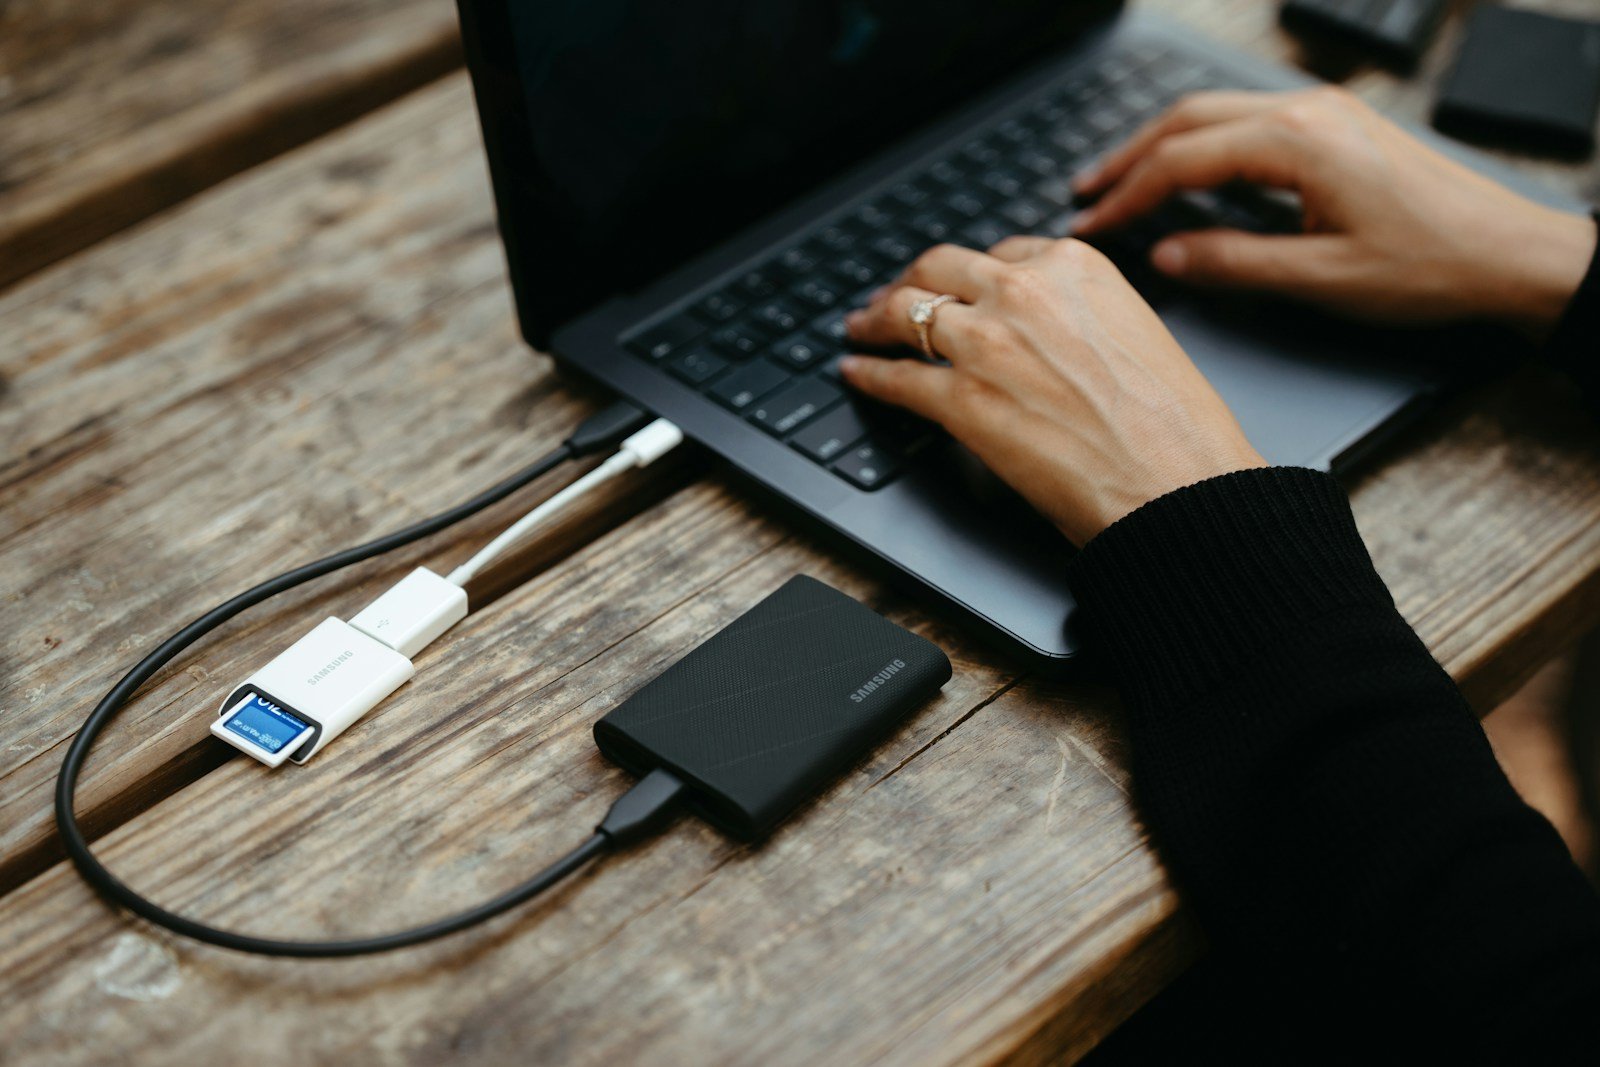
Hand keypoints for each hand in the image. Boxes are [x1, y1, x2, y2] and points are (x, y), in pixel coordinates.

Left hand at [841, 238, 1263, 545]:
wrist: (1177, 483)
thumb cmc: (1173, 427)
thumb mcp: (1138, 337)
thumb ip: (1085, 321)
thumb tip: (1055, 337)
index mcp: (1075, 268)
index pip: (1002, 254)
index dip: (970, 273)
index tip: (956, 284)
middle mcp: (1025, 292)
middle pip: (940, 268)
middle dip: (911, 281)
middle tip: (894, 298)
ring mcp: (986, 344)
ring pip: (907, 313)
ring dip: (875, 321)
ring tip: (861, 329)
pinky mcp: (961, 401)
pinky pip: (897, 378)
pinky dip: (869, 375)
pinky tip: (857, 373)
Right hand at [1073, 87, 1595, 335]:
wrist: (1512, 254)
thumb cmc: (1433, 266)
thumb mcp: (1321, 280)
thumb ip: (1235, 263)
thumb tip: (1166, 256)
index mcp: (1298, 143)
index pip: (1182, 160)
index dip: (1127, 197)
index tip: (1090, 227)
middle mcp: (1309, 112)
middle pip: (1189, 118)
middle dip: (1128, 157)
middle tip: (1085, 194)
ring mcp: (1326, 112)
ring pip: (1217, 112)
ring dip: (1162, 144)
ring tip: (1120, 181)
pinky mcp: (1339, 126)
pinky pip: (1249, 118)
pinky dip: (1202, 142)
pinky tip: (1189, 171)